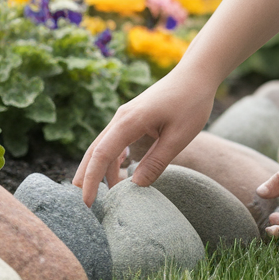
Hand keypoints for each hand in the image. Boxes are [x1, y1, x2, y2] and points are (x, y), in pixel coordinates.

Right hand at [72, 68, 215, 205]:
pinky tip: (116, 174)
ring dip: (99, 170)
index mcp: (129, 121)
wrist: (195, 75)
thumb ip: (156, 162)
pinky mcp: (132, 118)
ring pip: (103, 146)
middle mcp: (120, 118)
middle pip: (94, 151)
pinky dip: (111, 159)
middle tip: (83, 204)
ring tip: (101, 195)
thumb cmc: (191, 102)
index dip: (92, 180)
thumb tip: (136, 186)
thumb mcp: (178, 136)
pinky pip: (115, 141)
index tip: (87, 202)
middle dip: (86, 177)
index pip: (101, 155)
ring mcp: (124, 117)